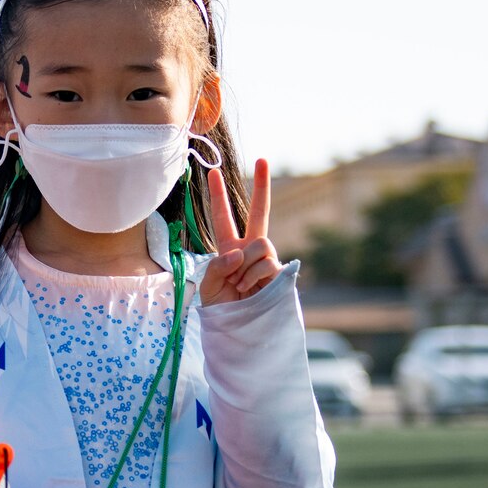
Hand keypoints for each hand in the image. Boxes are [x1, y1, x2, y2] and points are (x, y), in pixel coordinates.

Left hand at [200, 158, 281, 304]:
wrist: (240, 329)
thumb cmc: (222, 308)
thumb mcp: (209, 285)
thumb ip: (218, 266)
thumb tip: (238, 253)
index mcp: (229, 248)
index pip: (223, 218)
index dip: (219, 196)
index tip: (214, 173)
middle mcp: (250, 249)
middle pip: (259, 212)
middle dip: (262, 186)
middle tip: (264, 159)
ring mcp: (266, 259)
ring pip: (260, 244)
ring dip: (245, 267)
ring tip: (239, 285)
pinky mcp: (278, 272)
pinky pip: (266, 263)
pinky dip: (254, 277)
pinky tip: (250, 290)